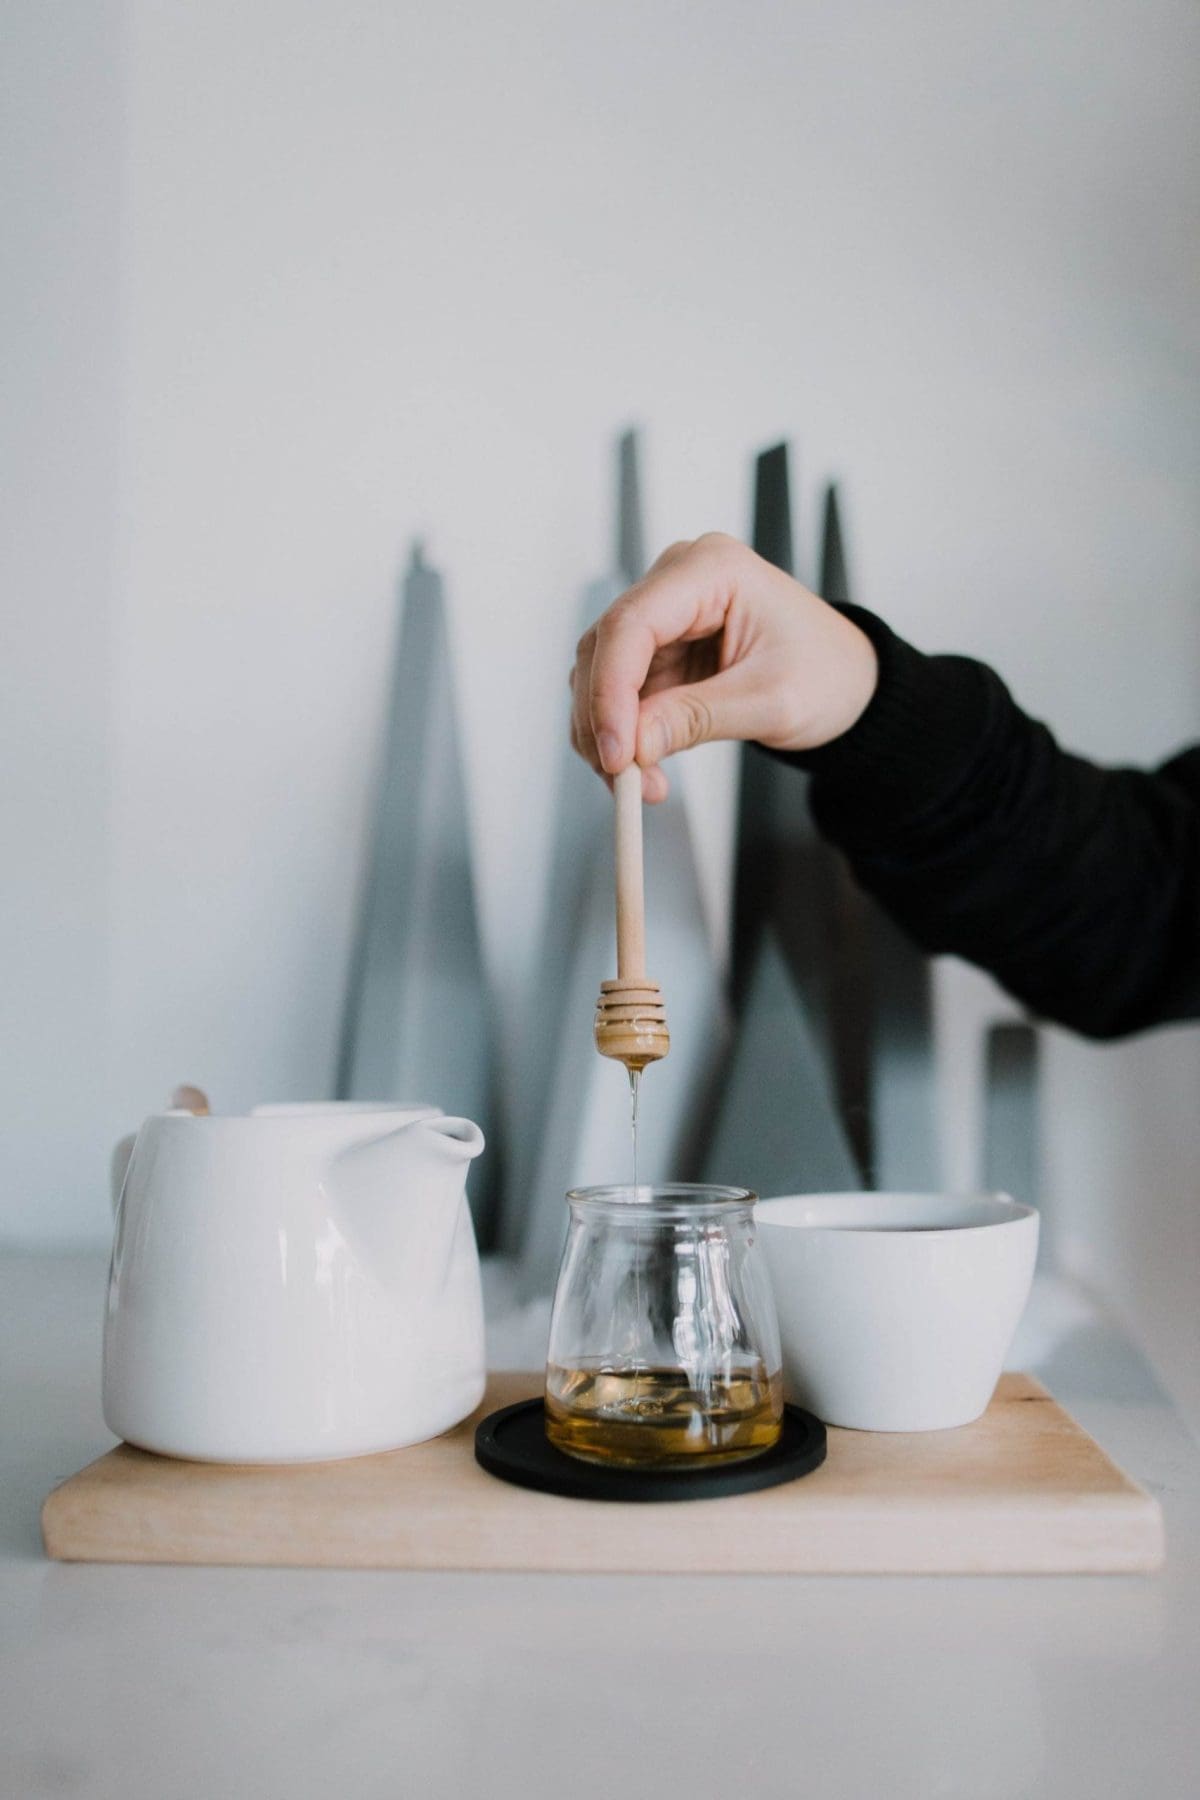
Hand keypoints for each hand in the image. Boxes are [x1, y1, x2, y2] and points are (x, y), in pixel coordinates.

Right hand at [569, 533, 878, 800]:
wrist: (847, 681)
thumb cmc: (826, 674)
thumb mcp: (770, 702)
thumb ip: (696, 718)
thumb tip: (632, 747)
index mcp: (712, 569)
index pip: (632, 624)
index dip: (610, 692)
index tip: (615, 754)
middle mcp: (677, 580)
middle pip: (605, 648)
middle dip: (603, 722)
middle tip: (623, 782)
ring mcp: (664, 613)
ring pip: (601, 674)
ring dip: (607, 735)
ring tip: (644, 785)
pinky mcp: (658, 648)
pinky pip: (618, 693)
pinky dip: (621, 735)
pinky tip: (645, 768)